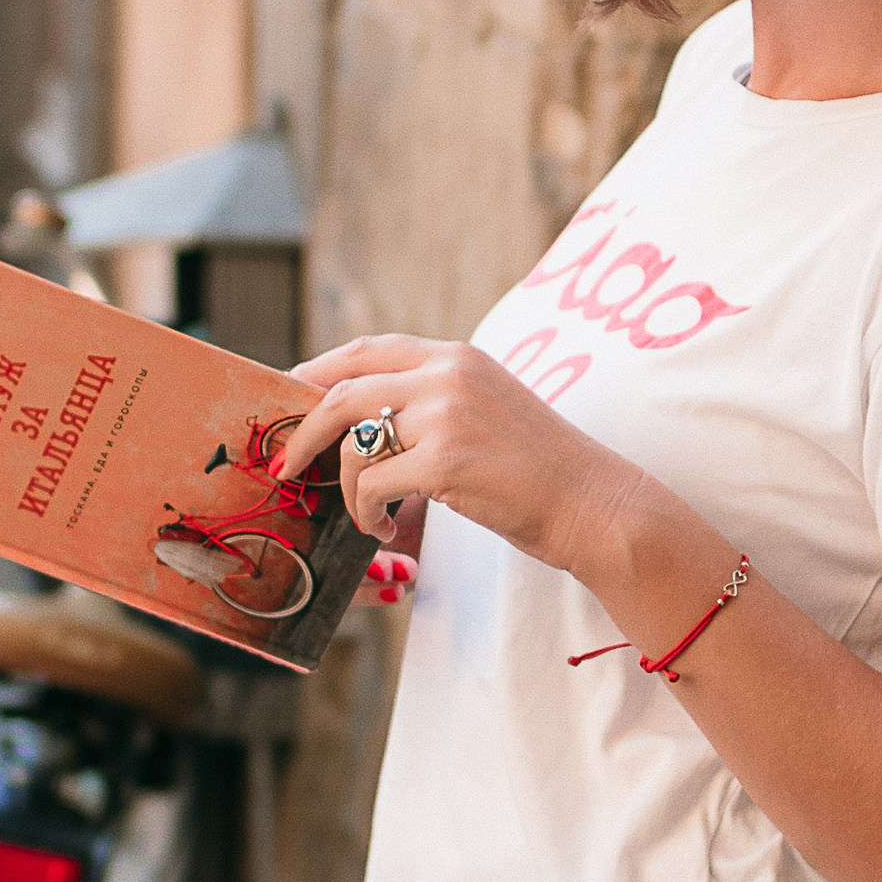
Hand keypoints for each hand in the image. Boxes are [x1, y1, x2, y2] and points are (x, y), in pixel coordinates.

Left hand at [280, 335, 628, 573]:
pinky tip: (386, 531)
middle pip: (344, 391)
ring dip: (347, 490)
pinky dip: (367, 515)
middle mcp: (449, 375)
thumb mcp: (489, 412)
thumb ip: (433, 406)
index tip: (290, 396)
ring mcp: (447, 415)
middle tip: (287, 465)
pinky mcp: (445, 461)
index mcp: (458, 357)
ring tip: (369, 517)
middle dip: (304, 431)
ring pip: (354, 445)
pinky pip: (372, 487)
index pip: (369, 349)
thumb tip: (360, 431)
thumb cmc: (541, 473)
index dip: (320, 371)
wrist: (594, 504)